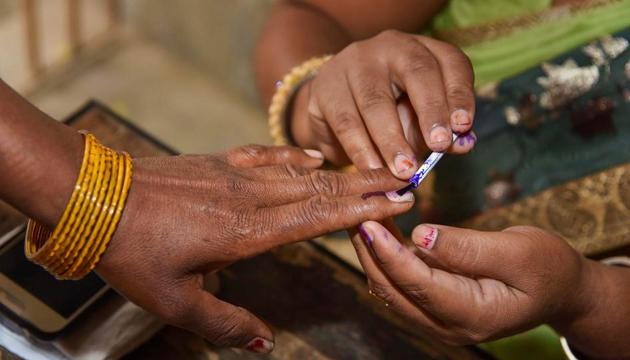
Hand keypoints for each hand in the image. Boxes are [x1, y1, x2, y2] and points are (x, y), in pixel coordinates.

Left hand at [95, 145, 412, 352]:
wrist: (95, 197)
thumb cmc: (133, 251)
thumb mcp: (176, 302)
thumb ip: (225, 323)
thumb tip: (265, 343)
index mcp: (248, 232)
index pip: (320, 217)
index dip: (363, 209)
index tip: (399, 200)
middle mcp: (251, 197)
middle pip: (322, 188)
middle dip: (368, 184)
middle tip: (406, 179)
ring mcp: (236, 174)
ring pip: (301, 170)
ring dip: (341, 171)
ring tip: (373, 169)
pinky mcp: (219, 162)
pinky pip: (267, 155)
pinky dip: (295, 155)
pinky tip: (312, 156)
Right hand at [291, 30, 476, 177]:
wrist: (332, 107)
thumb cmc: (388, 114)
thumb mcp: (420, 119)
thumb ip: (441, 131)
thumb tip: (462, 145)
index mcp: (424, 49)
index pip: (450, 62)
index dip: (459, 93)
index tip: (463, 126)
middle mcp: (391, 46)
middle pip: (417, 72)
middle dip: (431, 110)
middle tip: (438, 145)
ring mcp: (355, 63)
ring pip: (376, 102)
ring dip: (392, 141)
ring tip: (405, 171)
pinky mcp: (326, 87)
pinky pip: (346, 122)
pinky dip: (361, 151)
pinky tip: (373, 171)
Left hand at [351, 222, 594, 344]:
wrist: (559, 289)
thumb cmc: (547, 268)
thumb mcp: (518, 251)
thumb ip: (469, 248)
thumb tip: (420, 235)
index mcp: (472, 315)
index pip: (418, 284)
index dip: (389, 253)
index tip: (368, 222)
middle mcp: (447, 325)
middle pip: (394, 289)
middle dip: (370, 251)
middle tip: (356, 210)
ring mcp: (437, 318)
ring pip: (390, 287)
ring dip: (372, 253)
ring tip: (362, 213)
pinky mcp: (433, 305)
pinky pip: (400, 282)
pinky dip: (386, 255)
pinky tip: (380, 227)